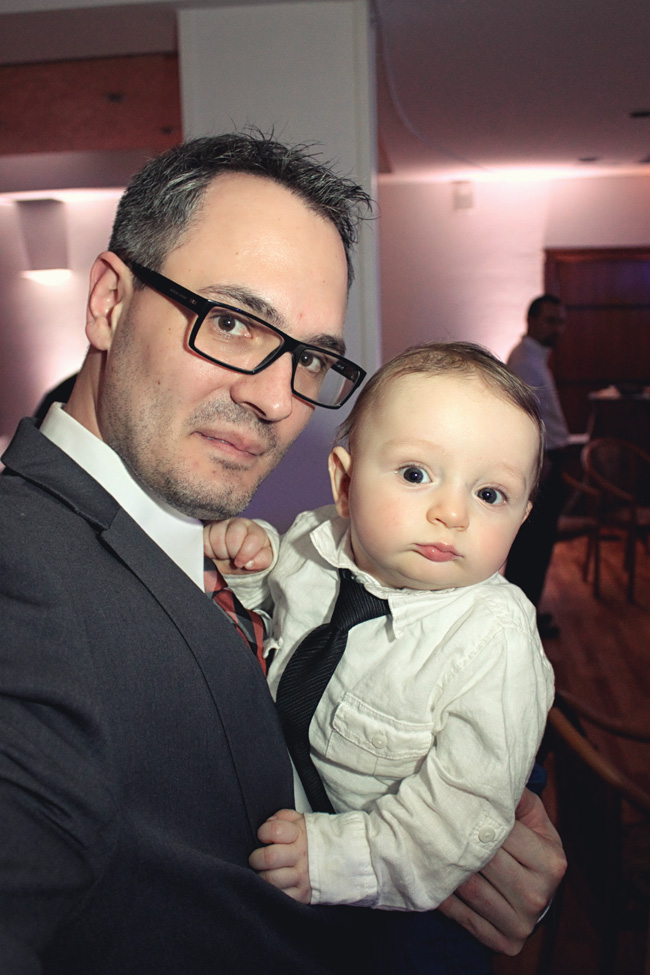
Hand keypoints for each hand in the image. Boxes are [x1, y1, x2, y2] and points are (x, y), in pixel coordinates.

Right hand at [203, 518, 272, 573]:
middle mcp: (238, 523)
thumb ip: (262, 561)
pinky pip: (203, 540)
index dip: (245, 555)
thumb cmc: (250, 557)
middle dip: (232, 553)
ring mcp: (221, 524)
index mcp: (255, 530)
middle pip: (233, 538)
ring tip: (224, 555)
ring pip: (217, 538)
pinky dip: (208, 551)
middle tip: (233, 557)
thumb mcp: (261, 560)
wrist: (234, 557)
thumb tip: (250, 563)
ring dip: (220, 553)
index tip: (242, 563)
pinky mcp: (206, 528)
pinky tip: (214, 552)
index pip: (253, 539)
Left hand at [249, 809, 311, 903]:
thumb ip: (283, 817)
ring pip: (271, 879)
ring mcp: (302, 876)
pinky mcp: (302, 894)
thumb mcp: (302, 821)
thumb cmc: (315, 839)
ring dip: (262, 876)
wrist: (340, 858)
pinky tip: (275, 884)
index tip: (262, 835)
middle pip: (269, 858)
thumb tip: (268, 822)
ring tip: (265, 872)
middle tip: (257, 858)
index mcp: (300, 834)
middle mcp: (301, 855)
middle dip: (256, 858)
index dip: (263, 832)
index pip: (275, 830)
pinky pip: (280, 896)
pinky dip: (273, 891)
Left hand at [438, 789, 565, 954]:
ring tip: (432, 846)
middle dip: (458, 840)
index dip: (476, 816)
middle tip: (435, 822)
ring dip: (446, 867)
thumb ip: (513, 795)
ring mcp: (523, 924)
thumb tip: (490, 771)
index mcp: (551, 861)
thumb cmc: (529, 843)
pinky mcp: (506, 943)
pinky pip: (463, 917)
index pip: (502, 832)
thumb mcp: (531, 815)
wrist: (537, 892)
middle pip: (484, 860)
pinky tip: (435, 877)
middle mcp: (540, 895)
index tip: (455, 804)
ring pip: (469, 888)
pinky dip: (445, 896)